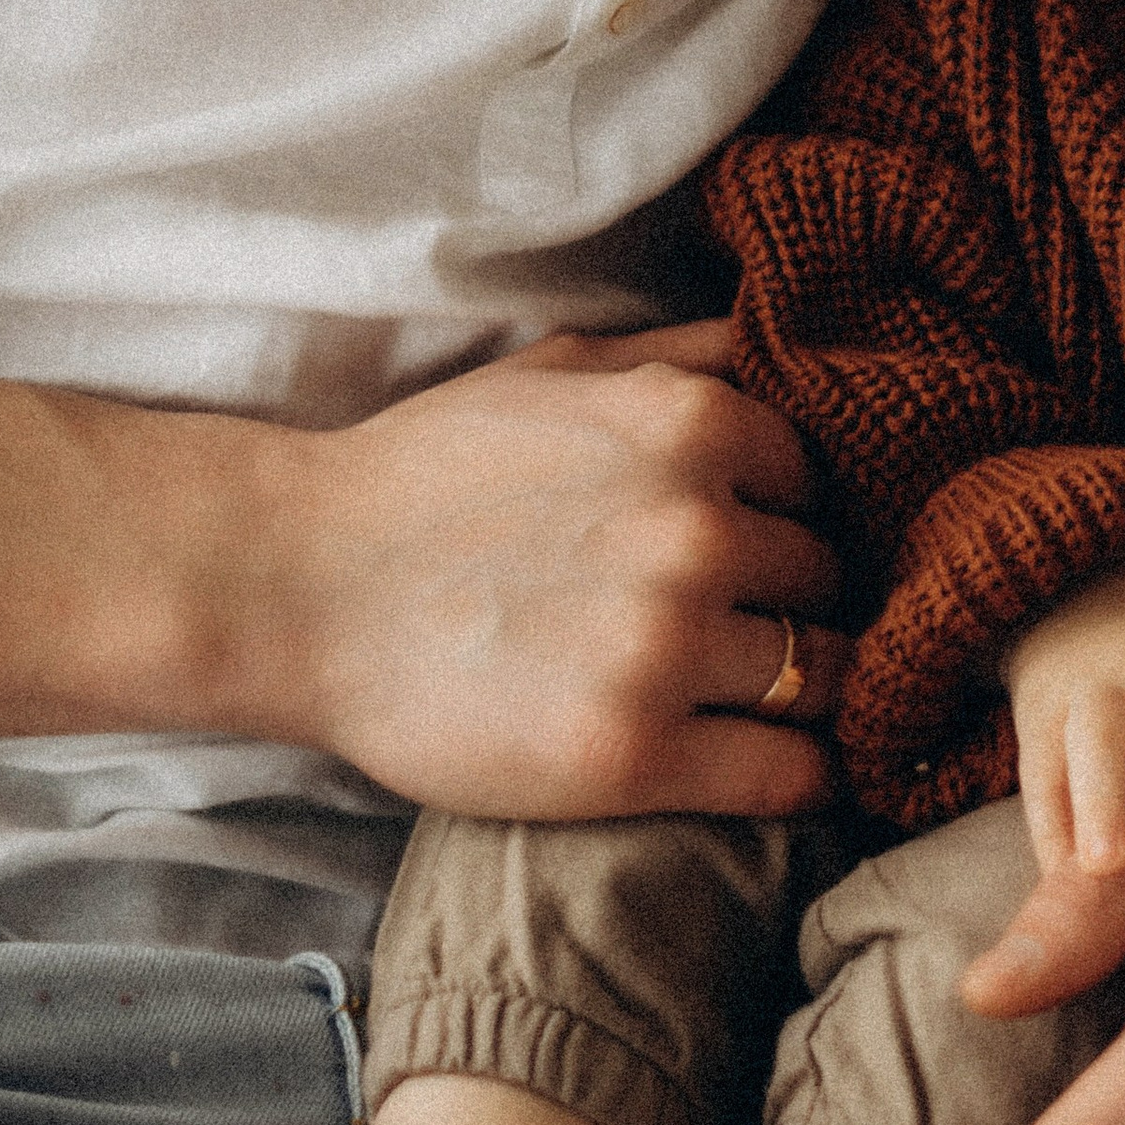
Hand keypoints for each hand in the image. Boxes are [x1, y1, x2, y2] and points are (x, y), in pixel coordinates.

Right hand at [273, 321, 843, 816]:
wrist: (296, 588)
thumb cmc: (429, 475)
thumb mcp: (561, 367)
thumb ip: (686, 355)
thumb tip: (793, 349)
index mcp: (691, 425)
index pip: (819, 478)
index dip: (790, 515)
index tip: (757, 548)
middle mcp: (697, 529)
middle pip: (828, 576)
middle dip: (797, 597)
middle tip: (751, 623)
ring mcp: (668, 646)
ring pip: (825, 672)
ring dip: (811, 688)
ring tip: (773, 699)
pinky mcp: (634, 755)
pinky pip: (791, 772)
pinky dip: (812, 775)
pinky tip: (797, 768)